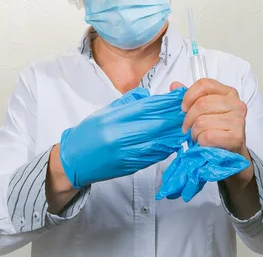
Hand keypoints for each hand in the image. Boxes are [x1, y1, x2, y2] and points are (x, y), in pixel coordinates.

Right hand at [59, 87, 186, 187]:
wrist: (74, 160)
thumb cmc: (88, 134)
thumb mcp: (104, 112)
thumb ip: (126, 102)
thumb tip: (146, 95)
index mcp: (113, 119)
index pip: (145, 107)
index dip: (164, 102)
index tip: (178, 97)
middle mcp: (119, 136)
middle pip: (155, 125)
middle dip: (173, 118)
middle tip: (188, 112)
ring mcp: (125, 153)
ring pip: (157, 143)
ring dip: (173, 135)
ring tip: (185, 128)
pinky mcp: (128, 166)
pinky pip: (151, 157)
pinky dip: (164, 150)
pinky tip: (173, 144)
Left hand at [170, 79, 253, 182]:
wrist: (230, 152)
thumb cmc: (216, 129)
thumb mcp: (204, 110)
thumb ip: (190, 97)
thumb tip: (174, 86)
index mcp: (228, 93)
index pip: (204, 84)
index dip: (189, 96)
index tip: (184, 108)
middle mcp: (236, 104)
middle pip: (201, 104)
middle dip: (189, 119)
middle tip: (188, 127)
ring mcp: (238, 120)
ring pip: (202, 121)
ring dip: (195, 132)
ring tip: (198, 136)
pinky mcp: (236, 137)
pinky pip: (208, 136)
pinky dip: (201, 141)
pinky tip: (204, 143)